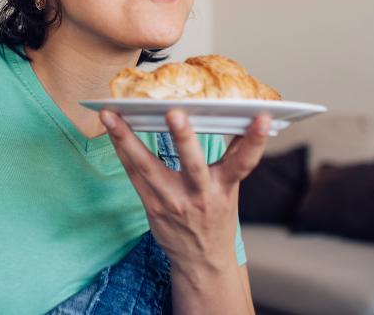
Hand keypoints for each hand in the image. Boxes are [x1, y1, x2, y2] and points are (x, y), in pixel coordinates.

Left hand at [99, 108, 270, 272]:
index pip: (244, 162)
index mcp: (225, 188)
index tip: (263, 118)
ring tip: (111, 116)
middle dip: (184, 138)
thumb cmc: (216, 218)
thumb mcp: (230, 189)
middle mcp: (201, 195)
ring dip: (126, 139)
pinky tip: (110, 130)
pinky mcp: (151, 206)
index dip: (255, 141)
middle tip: (175, 113)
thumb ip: (231, 157)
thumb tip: (239, 119)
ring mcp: (173, 202)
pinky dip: (120, 150)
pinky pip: (132, 174)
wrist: (201, 260)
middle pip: (193, 164)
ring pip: (147, 167)